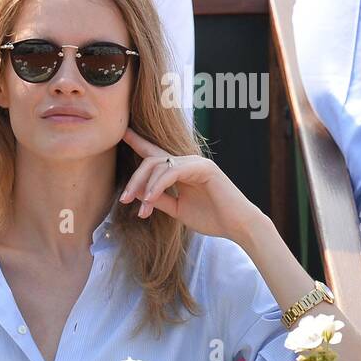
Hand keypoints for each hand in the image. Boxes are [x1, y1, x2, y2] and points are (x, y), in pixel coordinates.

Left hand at [119, 129, 262, 241]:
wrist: (237, 226)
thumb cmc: (211, 218)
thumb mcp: (176, 208)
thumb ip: (158, 199)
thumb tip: (136, 192)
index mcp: (181, 170)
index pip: (155, 154)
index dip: (138, 142)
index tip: (123, 134)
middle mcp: (187, 163)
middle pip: (150, 160)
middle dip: (134, 180)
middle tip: (124, 199)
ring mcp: (196, 163)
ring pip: (159, 164)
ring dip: (144, 187)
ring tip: (141, 210)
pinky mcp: (204, 168)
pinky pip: (172, 171)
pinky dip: (158, 186)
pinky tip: (150, 200)